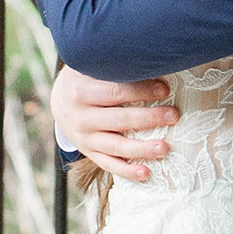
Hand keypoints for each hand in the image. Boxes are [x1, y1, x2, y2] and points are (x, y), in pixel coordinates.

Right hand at [49, 65, 176, 184]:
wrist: (59, 101)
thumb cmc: (85, 79)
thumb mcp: (90, 66)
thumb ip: (113, 66)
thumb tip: (149, 60)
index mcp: (81, 91)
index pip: (115, 91)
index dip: (141, 90)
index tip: (165, 89)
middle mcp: (81, 117)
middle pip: (120, 119)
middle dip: (149, 118)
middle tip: (174, 115)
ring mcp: (84, 138)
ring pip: (116, 146)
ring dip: (142, 149)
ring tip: (164, 148)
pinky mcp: (89, 153)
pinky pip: (109, 164)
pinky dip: (127, 171)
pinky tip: (146, 173)